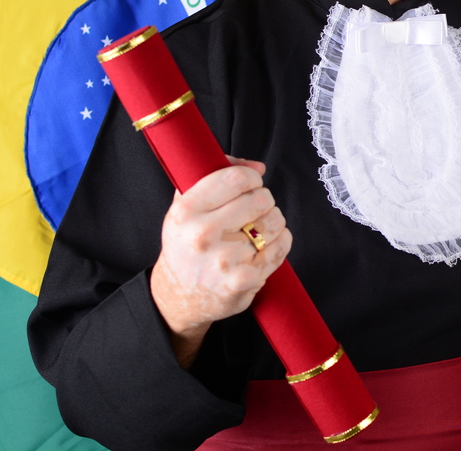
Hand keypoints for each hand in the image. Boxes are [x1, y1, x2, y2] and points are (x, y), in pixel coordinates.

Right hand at [149, 156, 291, 366]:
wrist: (179, 295)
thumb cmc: (187, 244)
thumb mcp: (186, 204)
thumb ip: (216, 174)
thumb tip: (258, 166)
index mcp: (186, 211)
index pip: (237, 178)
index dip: (251, 177)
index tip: (250, 184)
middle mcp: (203, 235)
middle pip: (261, 198)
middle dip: (262, 200)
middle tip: (252, 211)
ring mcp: (225, 260)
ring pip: (275, 221)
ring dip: (272, 222)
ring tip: (255, 230)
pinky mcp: (244, 280)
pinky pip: (281, 246)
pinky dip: (279, 242)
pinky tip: (261, 247)